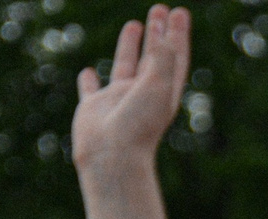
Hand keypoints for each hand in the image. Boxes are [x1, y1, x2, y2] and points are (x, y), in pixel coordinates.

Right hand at [72, 6, 187, 171]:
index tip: (179, 12)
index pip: (174, 56)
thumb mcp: (157, 84)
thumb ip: (160, 55)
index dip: (177, 34)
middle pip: (154, 56)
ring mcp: (119, 100)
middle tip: (160, 8)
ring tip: (134, 24)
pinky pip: (91, 90)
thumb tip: (161, 26)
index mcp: (164, 91)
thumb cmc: (138, 123)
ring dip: (130, 46)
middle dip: (158, 33)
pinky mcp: (94, 108)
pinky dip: (89, 80)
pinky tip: (88, 71)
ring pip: (125, 66)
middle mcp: (143, 94)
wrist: (113, 156)